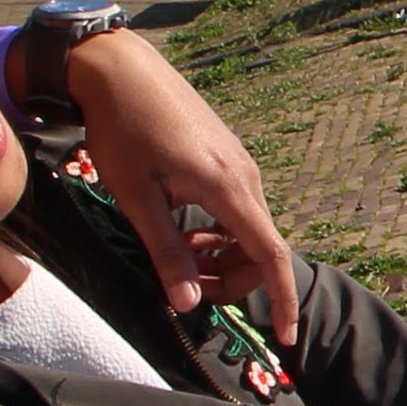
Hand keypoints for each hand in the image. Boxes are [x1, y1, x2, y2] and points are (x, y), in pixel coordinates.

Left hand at [64, 33, 302, 327]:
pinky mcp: (226, 154)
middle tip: (184, 290)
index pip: (271, 254)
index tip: (286, 336)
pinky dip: (217, 231)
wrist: (120, 68)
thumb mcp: (136, 197)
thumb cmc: (121, 129)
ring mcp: (239, 162)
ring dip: (220, 255)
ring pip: (247, 228)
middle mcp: (244, 175)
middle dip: (233, 280)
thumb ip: (166, 251)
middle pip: (261, 247)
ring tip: (174, 255)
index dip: (282, 299)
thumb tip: (189, 304)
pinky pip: (236, 207)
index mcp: (226, 186)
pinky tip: (180, 225)